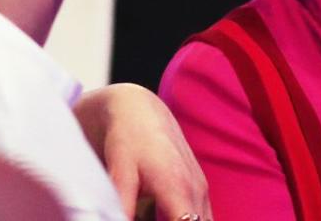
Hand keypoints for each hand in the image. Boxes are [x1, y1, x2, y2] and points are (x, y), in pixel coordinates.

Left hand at [73, 83, 210, 220]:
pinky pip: (201, 218)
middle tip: (148, 216)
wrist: (138, 109)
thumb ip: (122, 201)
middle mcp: (196, 190)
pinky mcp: (199, 189)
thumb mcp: (119, 169)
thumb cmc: (127, 137)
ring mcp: (201, 190)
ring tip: (150, 212)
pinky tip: (158, 214)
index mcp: (178, 187)